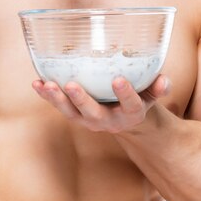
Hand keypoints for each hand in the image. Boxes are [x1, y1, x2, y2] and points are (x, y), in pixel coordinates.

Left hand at [32, 75, 170, 132]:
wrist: (128, 120)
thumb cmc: (140, 98)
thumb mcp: (152, 94)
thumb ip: (158, 87)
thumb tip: (164, 80)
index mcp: (131, 114)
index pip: (131, 105)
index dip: (125, 94)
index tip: (119, 80)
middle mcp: (108, 120)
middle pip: (93, 113)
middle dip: (81, 100)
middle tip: (71, 85)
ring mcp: (88, 119)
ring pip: (71, 113)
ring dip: (57, 99)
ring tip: (46, 85)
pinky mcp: (75, 114)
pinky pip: (59, 106)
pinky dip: (46, 96)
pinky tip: (36, 83)